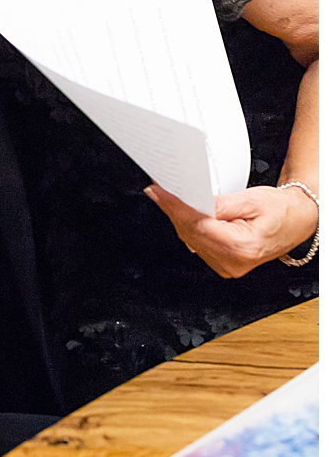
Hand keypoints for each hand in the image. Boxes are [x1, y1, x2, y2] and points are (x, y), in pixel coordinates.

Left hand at [147, 183, 318, 277]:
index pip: (197, 225)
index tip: (159, 192)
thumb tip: (190, 200)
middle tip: (159, 190)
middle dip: (173, 210)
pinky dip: (189, 226)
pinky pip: (197, 243)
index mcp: (241, 247)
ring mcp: (226, 266)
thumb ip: (219, 204)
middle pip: (190, 233)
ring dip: (178, 218)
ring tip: (168, 197)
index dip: (175, 207)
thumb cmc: (282, 211)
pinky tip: (183, 212)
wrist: (298, 219)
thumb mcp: (252, 200)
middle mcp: (232, 262)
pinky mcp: (222, 263)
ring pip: (190, 239)